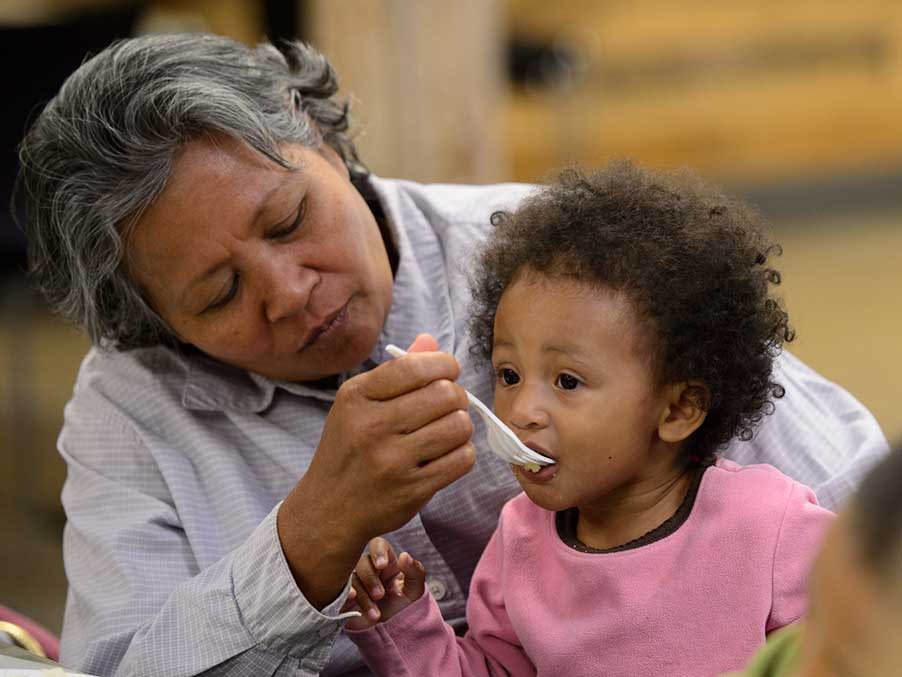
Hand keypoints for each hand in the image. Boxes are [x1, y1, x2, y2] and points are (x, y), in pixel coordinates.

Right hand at [277, 334, 474, 608]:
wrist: (328, 509)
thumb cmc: (348, 448)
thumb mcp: (357, 404)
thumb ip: (396, 372)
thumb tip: (430, 341)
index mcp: (356, 397)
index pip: (415, 367)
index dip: (444, 364)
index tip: (448, 371)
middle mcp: (372, 427)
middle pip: (446, 395)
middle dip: (457, 396)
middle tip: (448, 405)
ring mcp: (393, 461)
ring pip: (459, 426)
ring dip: (461, 425)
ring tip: (446, 430)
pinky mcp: (412, 490)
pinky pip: (462, 459)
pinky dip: (462, 453)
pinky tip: (446, 454)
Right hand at [341, 537, 426, 630]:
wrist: (395, 634)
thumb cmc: (405, 609)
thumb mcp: (415, 590)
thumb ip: (415, 571)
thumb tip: (404, 555)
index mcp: (386, 563)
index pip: (378, 545)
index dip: (378, 551)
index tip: (382, 565)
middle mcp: (369, 570)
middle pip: (362, 561)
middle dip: (370, 578)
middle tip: (380, 595)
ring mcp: (355, 584)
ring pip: (351, 578)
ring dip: (363, 596)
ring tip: (376, 614)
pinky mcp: (345, 599)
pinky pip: (339, 592)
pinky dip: (345, 595)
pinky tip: (352, 600)